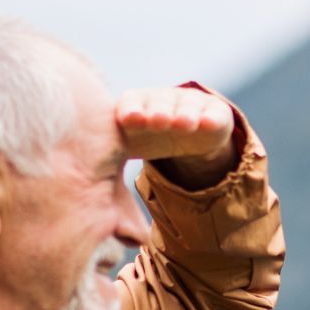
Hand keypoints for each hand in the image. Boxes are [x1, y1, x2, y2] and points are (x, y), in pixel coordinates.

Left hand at [116, 87, 236, 188]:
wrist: (189, 131)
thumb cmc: (148, 138)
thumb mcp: (128, 148)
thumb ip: (109, 169)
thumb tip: (96, 209)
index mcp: (137, 108)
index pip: (131, 105)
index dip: (132, 111)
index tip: (131, 121)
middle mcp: (162, 101)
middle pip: (159, 103)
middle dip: (158, 111)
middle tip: (158, 121)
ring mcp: (189, 104)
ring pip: (186, 106)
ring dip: (183, 114)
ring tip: (183, 124)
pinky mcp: (213, 112)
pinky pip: (212, 113)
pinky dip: (210, 118)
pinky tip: (208, 123)